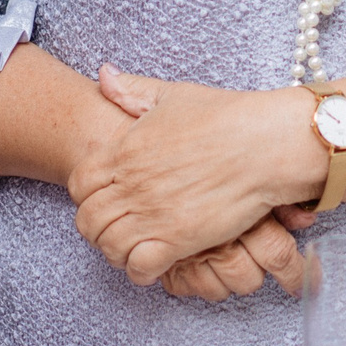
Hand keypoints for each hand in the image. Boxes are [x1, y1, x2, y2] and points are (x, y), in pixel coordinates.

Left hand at [71, 69, 318, 284]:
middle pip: (88, 221)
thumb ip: (132, 90)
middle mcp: (131, 183)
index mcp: (125, 149)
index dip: (86, 197)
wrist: (266, 143)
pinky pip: (140, 266)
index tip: (104, 200)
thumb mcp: (173, 95)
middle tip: (116, 231)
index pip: (79, 184)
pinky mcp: (178, 237)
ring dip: (117, 252)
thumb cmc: (226, 116)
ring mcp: (153, 213)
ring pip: (109, 246)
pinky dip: (141, 271)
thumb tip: (102, 74)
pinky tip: (155, 264)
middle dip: (97, 230)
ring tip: (134, 250)